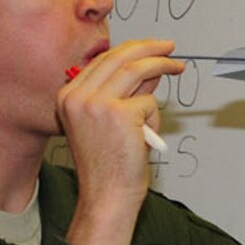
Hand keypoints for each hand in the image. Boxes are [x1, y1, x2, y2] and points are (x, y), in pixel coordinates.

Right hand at [58, 38, 183, 244]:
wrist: (106, 196)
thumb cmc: (107, 166)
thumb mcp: (110, 122)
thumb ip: (124, 93)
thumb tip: (148, 68)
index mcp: (67, 97)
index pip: (102, 60)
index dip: (130, 50)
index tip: (150, 48)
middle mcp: (77, 97)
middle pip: (118, 57)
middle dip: (149, 48)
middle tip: (169, 48)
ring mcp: (96, 104)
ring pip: (136, 70)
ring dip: (161, 66)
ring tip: (177, 68)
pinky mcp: (120, 114)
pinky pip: (148, 102)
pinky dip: (153, 118)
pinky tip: (145, 137)